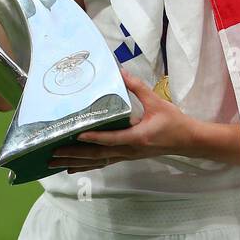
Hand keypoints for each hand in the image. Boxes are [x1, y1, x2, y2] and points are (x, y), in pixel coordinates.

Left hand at [48, 70, 200, 173]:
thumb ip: (138, 87)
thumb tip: (120, 71)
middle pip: (98, 155)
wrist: (187, 141)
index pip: (112, 139)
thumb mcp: (157, 102)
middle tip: (52, 154)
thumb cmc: (173, 121)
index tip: (77, 136)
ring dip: (76, 162)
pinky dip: (87, 164)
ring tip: (55, 163)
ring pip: (98, 161)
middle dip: (74, 155)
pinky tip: (73, 168)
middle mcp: (129, 151)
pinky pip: (103, 162)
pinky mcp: (127, 156)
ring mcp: (127, 156)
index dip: (95, 138)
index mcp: (137, 138)